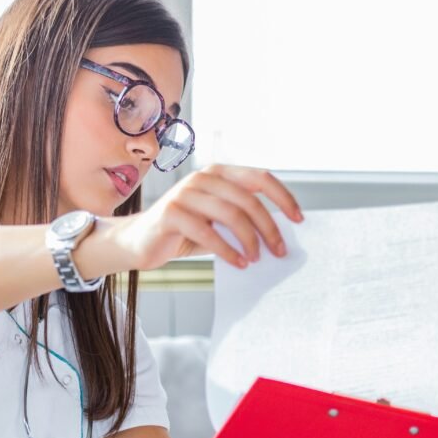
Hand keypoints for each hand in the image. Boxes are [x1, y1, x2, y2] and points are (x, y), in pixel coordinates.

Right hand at [109, 164, 302, 271]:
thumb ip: (242, 219)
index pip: (260, 178)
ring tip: (256, 259)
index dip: (283, 197)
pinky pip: (208, 232)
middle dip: (269, 228)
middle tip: (280, 250)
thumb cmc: (185, 232)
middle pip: (248, 200)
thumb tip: (279, 235)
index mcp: (219, 174)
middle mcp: (202, 178)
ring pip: (231, 214)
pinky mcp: (171, 213)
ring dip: (250, 240)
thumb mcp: (218, 222)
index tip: (298, 220)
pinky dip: (228, 250)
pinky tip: (239, 263)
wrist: (138, 242)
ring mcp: (185, 193)